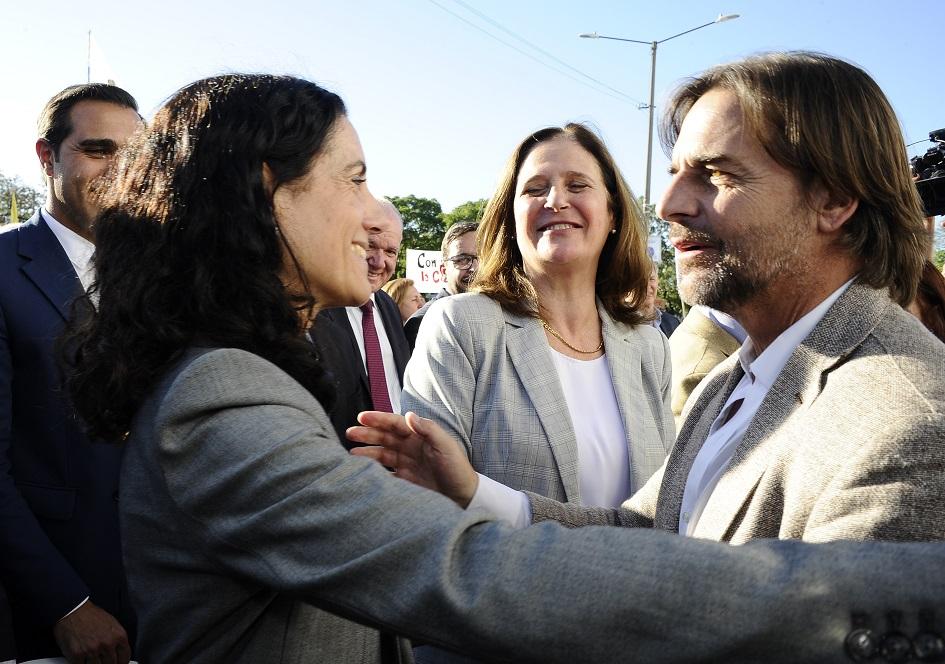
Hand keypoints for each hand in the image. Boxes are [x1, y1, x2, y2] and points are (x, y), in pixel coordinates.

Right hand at [53, 600, 130, 663]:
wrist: (73, 610)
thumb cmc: (91, 615)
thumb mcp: (111, 624)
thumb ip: (116, 639)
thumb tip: (118, 653)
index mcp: (119, 636)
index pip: (124, 658)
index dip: (121, 662)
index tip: (117, 663)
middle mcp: (107, 644)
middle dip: (106, 663)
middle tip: (102, 659)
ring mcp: (92, 650)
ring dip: (93, 663)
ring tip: (90, 654)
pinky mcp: (77, 655)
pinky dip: (80, 663)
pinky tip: (81, 655)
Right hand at [348, 411, 478, 506]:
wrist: (464, 496)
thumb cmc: (457, 468)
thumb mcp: (445, 445)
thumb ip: (427, 429)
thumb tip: (408, 415)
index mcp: (420, 435)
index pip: (395, 423)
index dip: (378, 419)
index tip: (362, 417)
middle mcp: (411, 447)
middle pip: (385, 437)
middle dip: (367, 434)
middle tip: (349, 433)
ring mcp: (407, 463)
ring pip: (382, 454)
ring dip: (367, 452)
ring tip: (350, 453)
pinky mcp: (406, 480)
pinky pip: (386, 473)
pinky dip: (373, 471)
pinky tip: (362, 472)